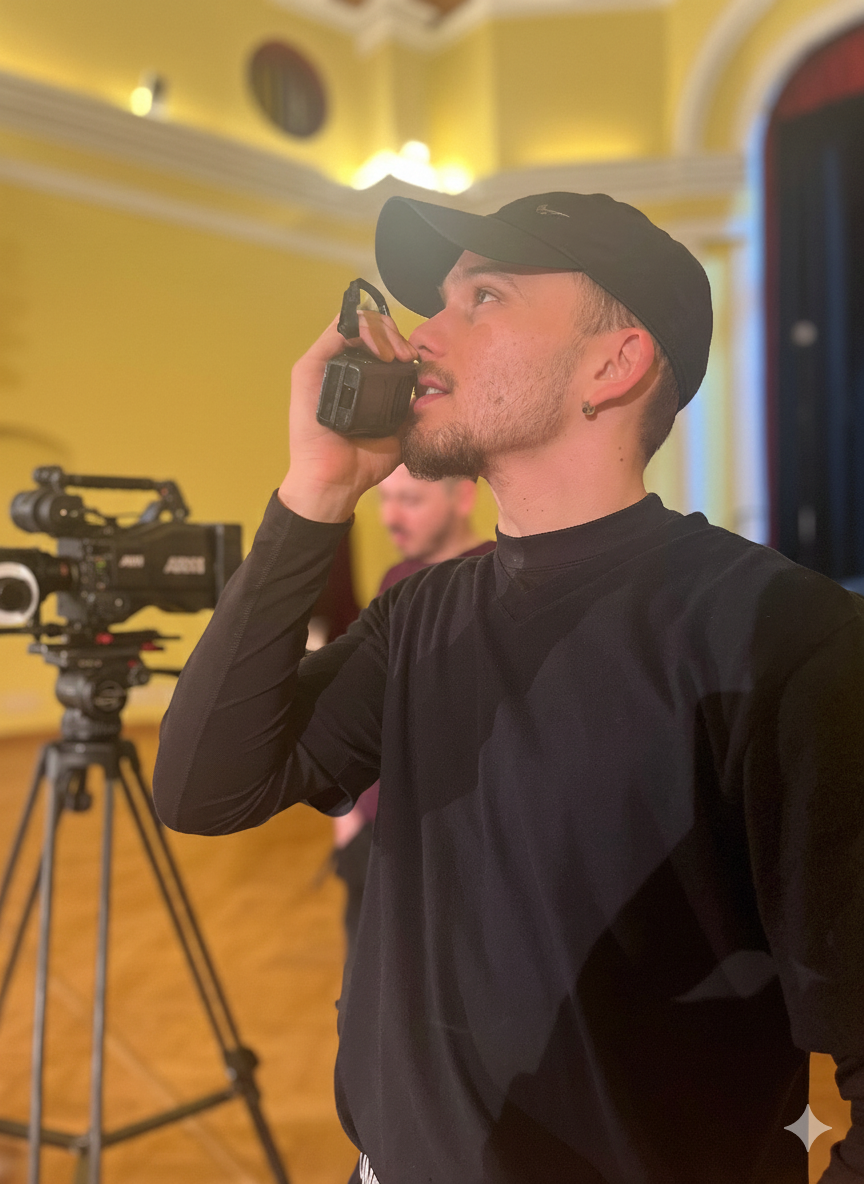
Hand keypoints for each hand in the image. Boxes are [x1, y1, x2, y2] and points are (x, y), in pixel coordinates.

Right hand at [278, 310, 418, 522]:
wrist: (337, 482)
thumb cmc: (363, 460)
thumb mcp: (399, 429)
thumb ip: (411, 407)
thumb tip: (431, 388)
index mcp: (358, 379)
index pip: (380, 341)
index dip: (400, 342)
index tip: (415, 361)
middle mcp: (339, 368)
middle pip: (369, 328)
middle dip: (394, 334)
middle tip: (408, 356)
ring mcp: (323, 366)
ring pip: (354, 323)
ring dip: (382, 330)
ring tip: (397, 353)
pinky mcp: (309, 369)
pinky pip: (335, 331)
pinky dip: (361, 329)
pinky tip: (381, 349)